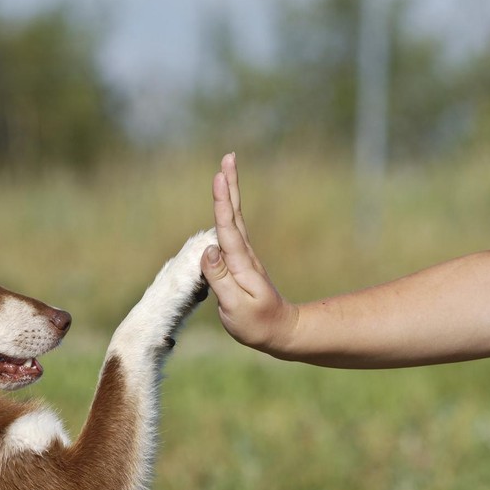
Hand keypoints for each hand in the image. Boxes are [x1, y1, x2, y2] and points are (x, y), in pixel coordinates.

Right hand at [201, 153, 297, 353]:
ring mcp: (244, 257)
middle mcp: (244, 255)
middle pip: (234, 214)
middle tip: (229, 158)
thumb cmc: (257, 324)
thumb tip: (208, 249)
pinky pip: (231, 230)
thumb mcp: (236, 307)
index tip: (220, 178)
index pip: (227, 228)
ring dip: (229, 193)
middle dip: (230, 186)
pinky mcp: (241, 262)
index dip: (222, 202)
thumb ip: (220, 279)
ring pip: (234, 218)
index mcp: (241, 264)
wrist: (281, 331)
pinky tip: (224, 203)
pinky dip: (227, 211)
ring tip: (225, 170)